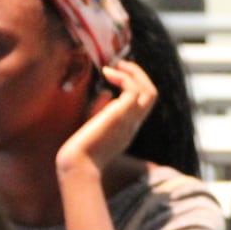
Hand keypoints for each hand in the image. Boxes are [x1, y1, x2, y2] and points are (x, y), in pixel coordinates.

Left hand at [56, 60, 158, 178]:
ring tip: (116, 65)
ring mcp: (130, 120)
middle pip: (152, 95)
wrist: (78, 165)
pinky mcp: (121, 115)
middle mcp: (133, 124)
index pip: (143, 104)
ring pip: (149, 91)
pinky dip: (124, 77)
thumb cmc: (79, 152)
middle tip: (122, 64)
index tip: (117, 75)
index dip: (135, 86)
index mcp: (127, 129)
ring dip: (135, 73)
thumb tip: (105, 94)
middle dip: (140, 75)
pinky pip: (133, 90)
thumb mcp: (94, 130)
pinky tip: (106, 73)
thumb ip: (100, 114)